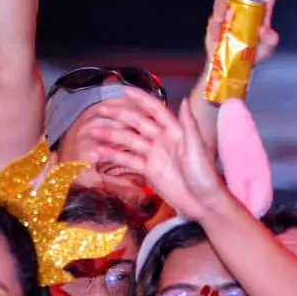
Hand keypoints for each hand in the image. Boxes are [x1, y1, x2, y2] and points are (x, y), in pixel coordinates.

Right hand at [89, 91, 227, 220]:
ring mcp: (154, 155)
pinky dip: (114, 156)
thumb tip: (184, 100)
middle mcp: (162, 139)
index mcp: (175, 131)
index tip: (124, 91)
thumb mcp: (198, 149)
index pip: (155, 110)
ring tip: (92, 131)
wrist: (203, 203)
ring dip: (111, 136)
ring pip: (128, 141)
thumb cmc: (204, 175)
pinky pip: (128, 160)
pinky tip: (99, 152)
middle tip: (100, 109)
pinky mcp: (148, 171)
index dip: (140, 100)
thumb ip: (189, 124)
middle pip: (137, 123)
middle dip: (119, 115)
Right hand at [203, 0, 284, 65]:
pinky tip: (219, 39)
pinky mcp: (215, 21)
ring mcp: (228, 12)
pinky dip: (215, 28)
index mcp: (260, 10)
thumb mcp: (266, 49)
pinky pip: (213, 18)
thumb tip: (266, 29)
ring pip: (223, 0)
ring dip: (223, 13)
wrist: (229, 66)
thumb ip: (270, 40)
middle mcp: (244, 6)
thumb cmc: (252, 55)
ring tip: (225, 30)